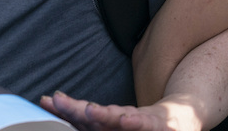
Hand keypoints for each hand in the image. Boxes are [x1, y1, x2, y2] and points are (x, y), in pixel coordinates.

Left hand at [41, 91, 201, 130]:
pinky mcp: (158, 125)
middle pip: (94, 115)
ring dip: (104, 115)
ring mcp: (139, 122)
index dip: (64, 109)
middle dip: (75, 108)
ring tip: (90, 112)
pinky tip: (126, 120)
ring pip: (118, 118)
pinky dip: (134, 122)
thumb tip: (69, 110)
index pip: (81, 116)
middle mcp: (120, 120)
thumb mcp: (117, 122)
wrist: (181, 118)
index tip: (46, 101)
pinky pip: (144, 124)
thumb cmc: (144, 125)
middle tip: (57, 101)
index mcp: (107, 123)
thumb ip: (92, 122)